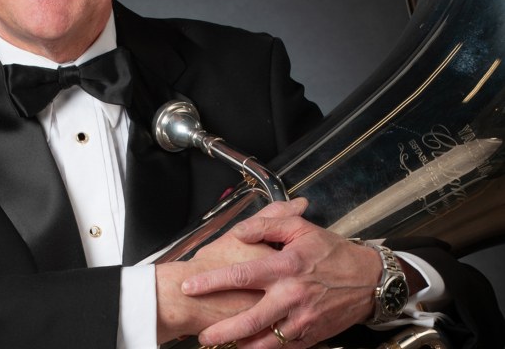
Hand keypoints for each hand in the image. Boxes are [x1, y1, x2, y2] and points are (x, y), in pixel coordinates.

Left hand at [181, 198, 381, 347]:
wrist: (370, 280)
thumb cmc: (333, 251)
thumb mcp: (300, 227)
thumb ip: (266, 225)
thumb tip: (239, 231)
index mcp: (286, 266)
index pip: (241, 275)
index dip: (212, 282)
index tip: (190, 286)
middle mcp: (292, 296)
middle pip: (249, 319)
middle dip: (222, 331)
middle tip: (201, 335)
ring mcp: (303, 320)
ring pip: (265, 342)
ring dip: (240, 346)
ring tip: (218, 345)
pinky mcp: (312, 335)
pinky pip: (283, 348)